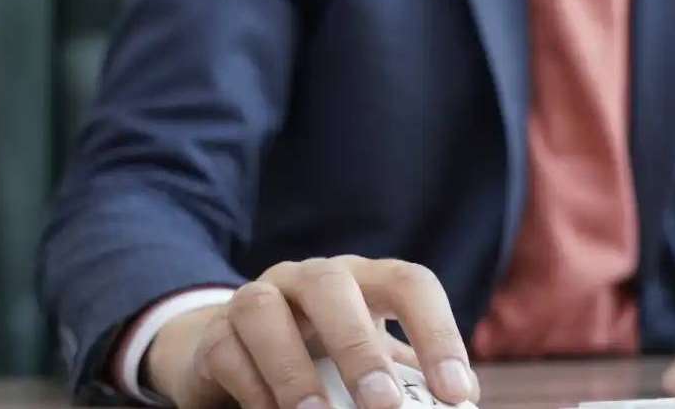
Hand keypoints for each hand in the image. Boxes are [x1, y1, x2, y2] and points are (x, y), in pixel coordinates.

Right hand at [146, 256, 480, 408]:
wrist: (234, 355)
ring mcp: (257, 298)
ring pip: (264, 310)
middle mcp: (311, 278)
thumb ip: (409, 381)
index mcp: (364, 281)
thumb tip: (460, 405)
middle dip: (358, 347)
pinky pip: (228, 352)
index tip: (456, 393)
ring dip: (292, 370)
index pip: (409, 284)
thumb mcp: (371, 364)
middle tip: (383, 404)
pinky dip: (253, 389)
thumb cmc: (325, 361)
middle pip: (333, 286)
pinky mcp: (215, 333)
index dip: (438, 333)